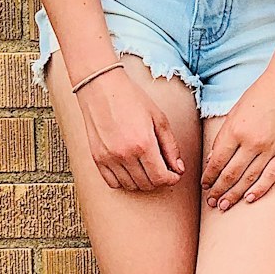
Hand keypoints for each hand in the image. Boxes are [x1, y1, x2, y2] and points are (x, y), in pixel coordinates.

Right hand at [76, 67, 185, 192]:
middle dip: (159, 180)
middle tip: (162, 170)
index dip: (172, 179)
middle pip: (147, 184)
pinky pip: (113, 183)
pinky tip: (130, 169)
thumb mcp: (159, 119)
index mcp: (143, 143)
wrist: (101, 87)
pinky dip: (124, 181)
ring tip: (146, 167)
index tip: (174, 174)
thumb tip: (178, 169)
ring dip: (143, 181)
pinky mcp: (97, 158)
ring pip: (131, 186)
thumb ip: (171, 146)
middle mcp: (125, 154)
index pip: (161, 178)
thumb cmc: (131, 99)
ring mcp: (109, 158)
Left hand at [200, 63, 274, 208]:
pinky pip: (271, 176)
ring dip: (235, 194)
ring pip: (249, 179)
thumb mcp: (236, 111)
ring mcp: (271, 148)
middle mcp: (252, 142)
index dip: (209, 177)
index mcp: (235, 130)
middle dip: (218, 190)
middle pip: (230, 174)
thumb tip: (213, 159)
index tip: (204, 186)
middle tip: (211, 202)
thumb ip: (224, 135)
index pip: (217, 161)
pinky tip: (249, 199)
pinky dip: (259, 189)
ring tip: (225, 205)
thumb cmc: (261, 93)